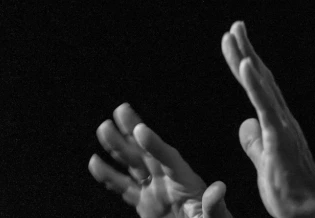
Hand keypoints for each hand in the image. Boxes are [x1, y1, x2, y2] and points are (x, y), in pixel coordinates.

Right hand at [88, 103, 231, 217]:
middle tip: (121, 109)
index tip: (140, 129)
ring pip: (133, 165)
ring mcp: (155, 191)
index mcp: (186, 182)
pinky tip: (95, 162)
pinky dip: (109, 176)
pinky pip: (124, 187)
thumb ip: (214, 205)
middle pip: (148, 153)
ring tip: (104, 127)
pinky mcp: (145, 204)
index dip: (155, 144)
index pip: (169, 159)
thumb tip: (218, 189)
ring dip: (118, 147)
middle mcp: (169, 181)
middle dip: (133, 132)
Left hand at [222, 21, 314, 217]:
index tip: (234, 44)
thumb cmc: (291, 194)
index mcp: (275, 125)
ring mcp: (281, 126)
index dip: (244, 66)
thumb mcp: (263, 163)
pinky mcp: (279, 137)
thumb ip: (254, 143)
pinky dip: (255, 82)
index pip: (257, 89)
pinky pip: (264, 105)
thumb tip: (243, 125)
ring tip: (235, 34)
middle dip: (245, 51)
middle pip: (259, 79)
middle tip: (234, 26)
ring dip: (247, 57)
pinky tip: (247, 63)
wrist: (311, 212)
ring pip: (261, 85)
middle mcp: (281, 119)